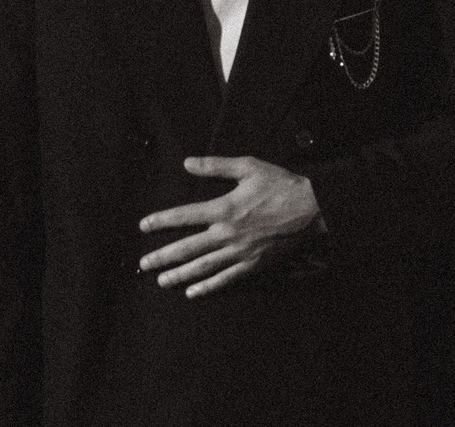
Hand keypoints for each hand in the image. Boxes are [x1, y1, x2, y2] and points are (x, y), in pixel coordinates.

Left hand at [137, 155, 322, 297]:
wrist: (311, 209)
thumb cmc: (280, 185)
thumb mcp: (248, 167)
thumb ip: (216, 166)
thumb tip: (187, 162)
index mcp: (224, 208)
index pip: (184, 216)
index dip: (161, 221)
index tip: (144, 226)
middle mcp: (227, 233)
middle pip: (188, 248)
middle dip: (163, 256)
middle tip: (143, 264)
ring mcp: (239, 252)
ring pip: (203, 267)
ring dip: (179, 275)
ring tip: (162, 281)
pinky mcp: (252, 265)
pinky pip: (225, 279)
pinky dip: (208, 287)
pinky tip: (193, 292)